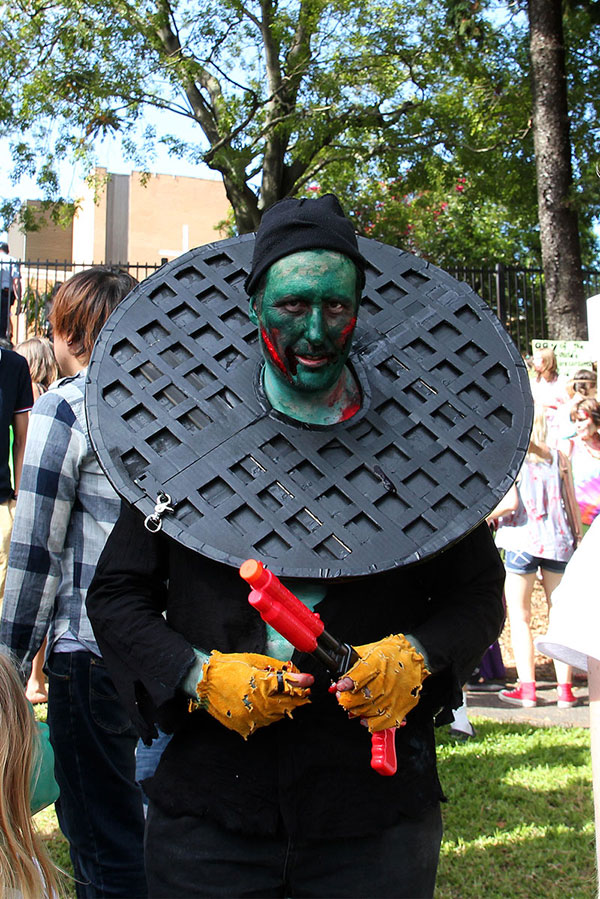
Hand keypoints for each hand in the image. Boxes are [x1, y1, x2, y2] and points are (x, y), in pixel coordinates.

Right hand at [195, 651, 312, 737]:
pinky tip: (270, 705)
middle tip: (303, 690)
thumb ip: (278, 669)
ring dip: (285, 706)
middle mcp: (257, 705)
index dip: (301, 683)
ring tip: (287, 696)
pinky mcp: (244, 726)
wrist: (204, 682)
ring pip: (277, 715)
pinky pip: (264, 722)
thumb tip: (297, 674)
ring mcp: (250, 718)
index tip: (309, 680)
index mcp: (260, 686)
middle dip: (297, 697)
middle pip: (287, 704)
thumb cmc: (228, 667)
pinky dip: (271, 714)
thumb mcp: (254, 661)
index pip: (288, 687)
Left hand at [333, 634, 428, 732]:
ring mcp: (393, 697)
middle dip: (346, 700)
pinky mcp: (400, 708)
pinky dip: (369, 723)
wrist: (415, 659)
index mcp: (377, 664)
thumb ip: (353, 660)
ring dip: (355, 711)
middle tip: (342, 697)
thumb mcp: (370, 650)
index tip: (340, 687)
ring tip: (352, 706)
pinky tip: (364, 719)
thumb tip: (339, 673)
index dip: (346, 683)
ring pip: (367, 711)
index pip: (358, 676)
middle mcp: (386, 682)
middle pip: (359, 698)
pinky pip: (381, 722)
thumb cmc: (392, 653)